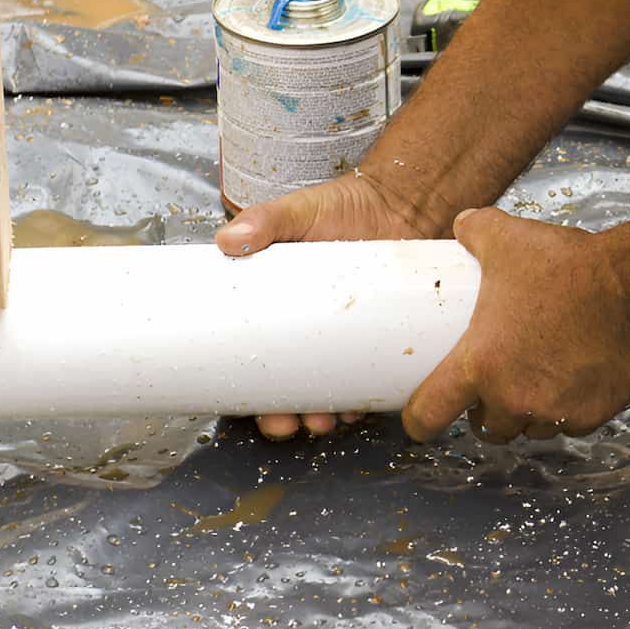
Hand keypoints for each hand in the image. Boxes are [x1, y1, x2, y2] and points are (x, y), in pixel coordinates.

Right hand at [216, 171, 435, 439]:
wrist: (401, 204)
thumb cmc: (342, 208)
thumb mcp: (297, 211)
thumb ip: (265, 221)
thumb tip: (228, 240)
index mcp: (274, 310)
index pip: (250, 362)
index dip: (244, 396)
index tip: (248, 411)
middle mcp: (306, 332)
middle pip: (285, 390)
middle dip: (283, 418)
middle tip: (288, 424)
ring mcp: (344, 339)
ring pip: (326, 394)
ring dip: (322, 416)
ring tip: (324, 421)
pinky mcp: (380, 339)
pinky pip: (369, 381)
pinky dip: (362, 400)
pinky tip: (360, 410)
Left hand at [402, 208, 629, 442]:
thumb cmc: (565, 267)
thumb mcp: (508, 239)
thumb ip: (477, 231)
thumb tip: (463, 225)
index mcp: (479, 364)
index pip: (431, 411)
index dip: (419, 420)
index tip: (419, 422)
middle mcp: (512, 397)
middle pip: (486, 428)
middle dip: (487, 413)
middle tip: (493, 390)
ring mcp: (553, 411)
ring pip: (530, 429)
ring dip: (528, 414)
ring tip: (536, 385)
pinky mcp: (591, 416)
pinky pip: (570, 425)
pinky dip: (569, 412)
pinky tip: (575, 385)